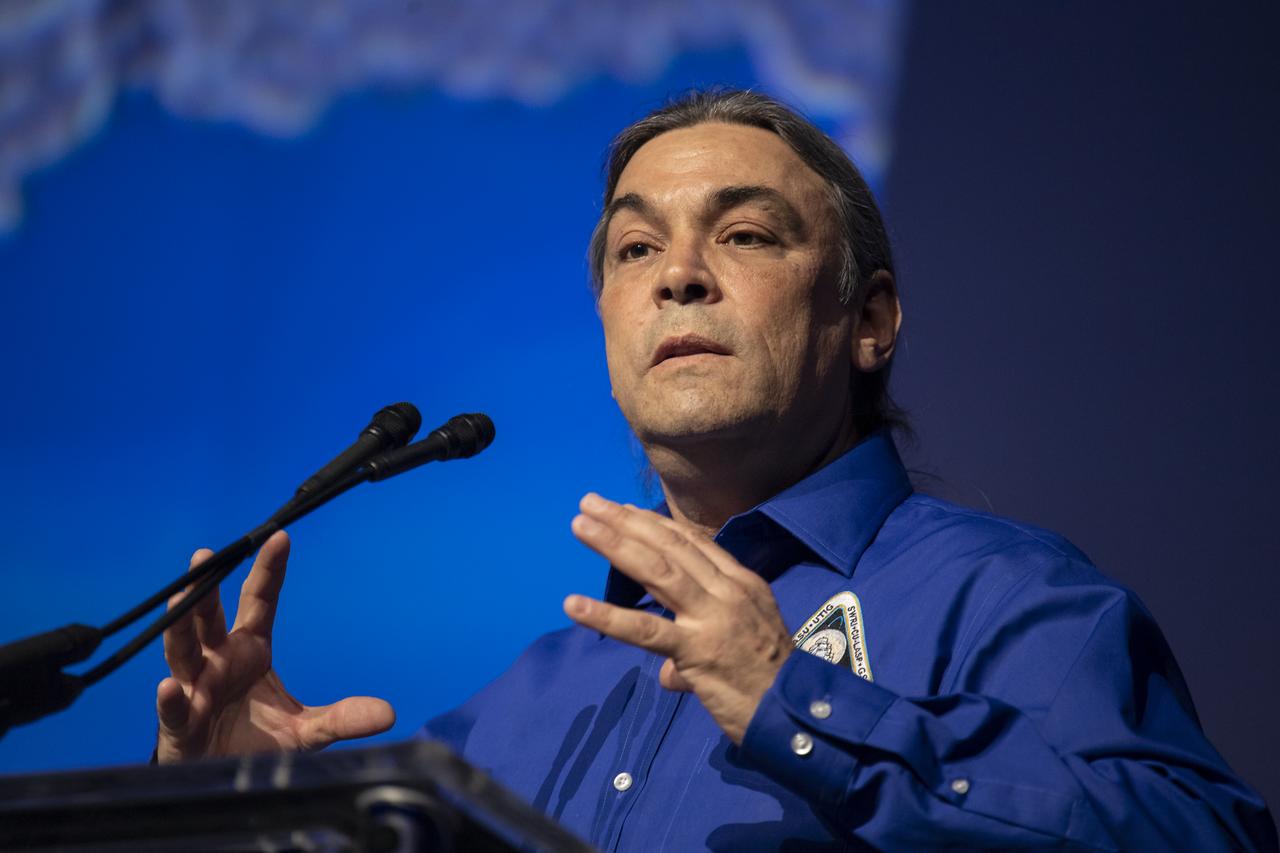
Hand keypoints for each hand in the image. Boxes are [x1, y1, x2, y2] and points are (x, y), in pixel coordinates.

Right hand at [155, 531, 394, 762]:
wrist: (223, 780)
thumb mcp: (307, 731)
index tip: (280, 537)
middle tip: (206, 556)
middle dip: (207, 589)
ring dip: (180, 625)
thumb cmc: (258, 743)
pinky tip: (169, 686)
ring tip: (180, 596)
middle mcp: (219, 660)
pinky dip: (170, 698)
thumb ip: (342, 718)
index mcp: (251, 650)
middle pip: (210, 618)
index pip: (259, 602)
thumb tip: (388, 713)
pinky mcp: (179, 725)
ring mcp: (195, 689)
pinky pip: (173, 709)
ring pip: (182, 651)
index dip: (268, 572)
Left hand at [564, 494, 792, 743]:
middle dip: (627, 521)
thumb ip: (702, 647)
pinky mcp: (697, 651)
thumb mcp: (748, 644)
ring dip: (615, 544)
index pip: (693, 543)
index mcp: (742, 583)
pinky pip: (646, 630)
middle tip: (591, 502)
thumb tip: (670, 673)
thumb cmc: (772, 683)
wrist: (796, 713)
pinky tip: (574, 605)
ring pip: (657, 571)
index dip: (656, 524)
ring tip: (580, 526)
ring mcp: (712, 618)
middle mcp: (728, 591)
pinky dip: (607, 616)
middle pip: (669, 546)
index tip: (625, 509)